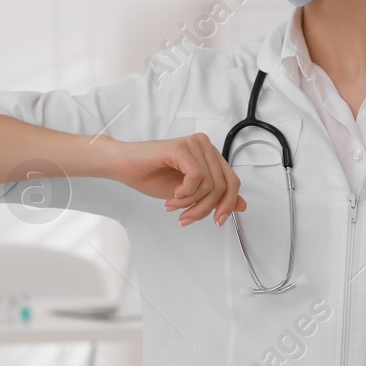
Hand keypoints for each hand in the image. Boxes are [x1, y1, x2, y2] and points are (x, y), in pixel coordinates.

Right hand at [96, 135, 245, 226]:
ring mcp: (194, 144)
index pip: (232, 182)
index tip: (216, 221)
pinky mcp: (181, 148)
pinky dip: (185, 193)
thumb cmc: (150, 175)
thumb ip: (215, 197)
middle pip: (223, 186)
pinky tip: (172, 194)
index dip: (227, 205)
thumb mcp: (189, 193)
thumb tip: (242, 206)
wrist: (122, 166)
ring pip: (210, 185)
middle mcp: (205, 145)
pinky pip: (196, 178)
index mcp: (209, 154)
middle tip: (187, 218)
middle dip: (205, 208)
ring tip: (173, 205)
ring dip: (191, 203)